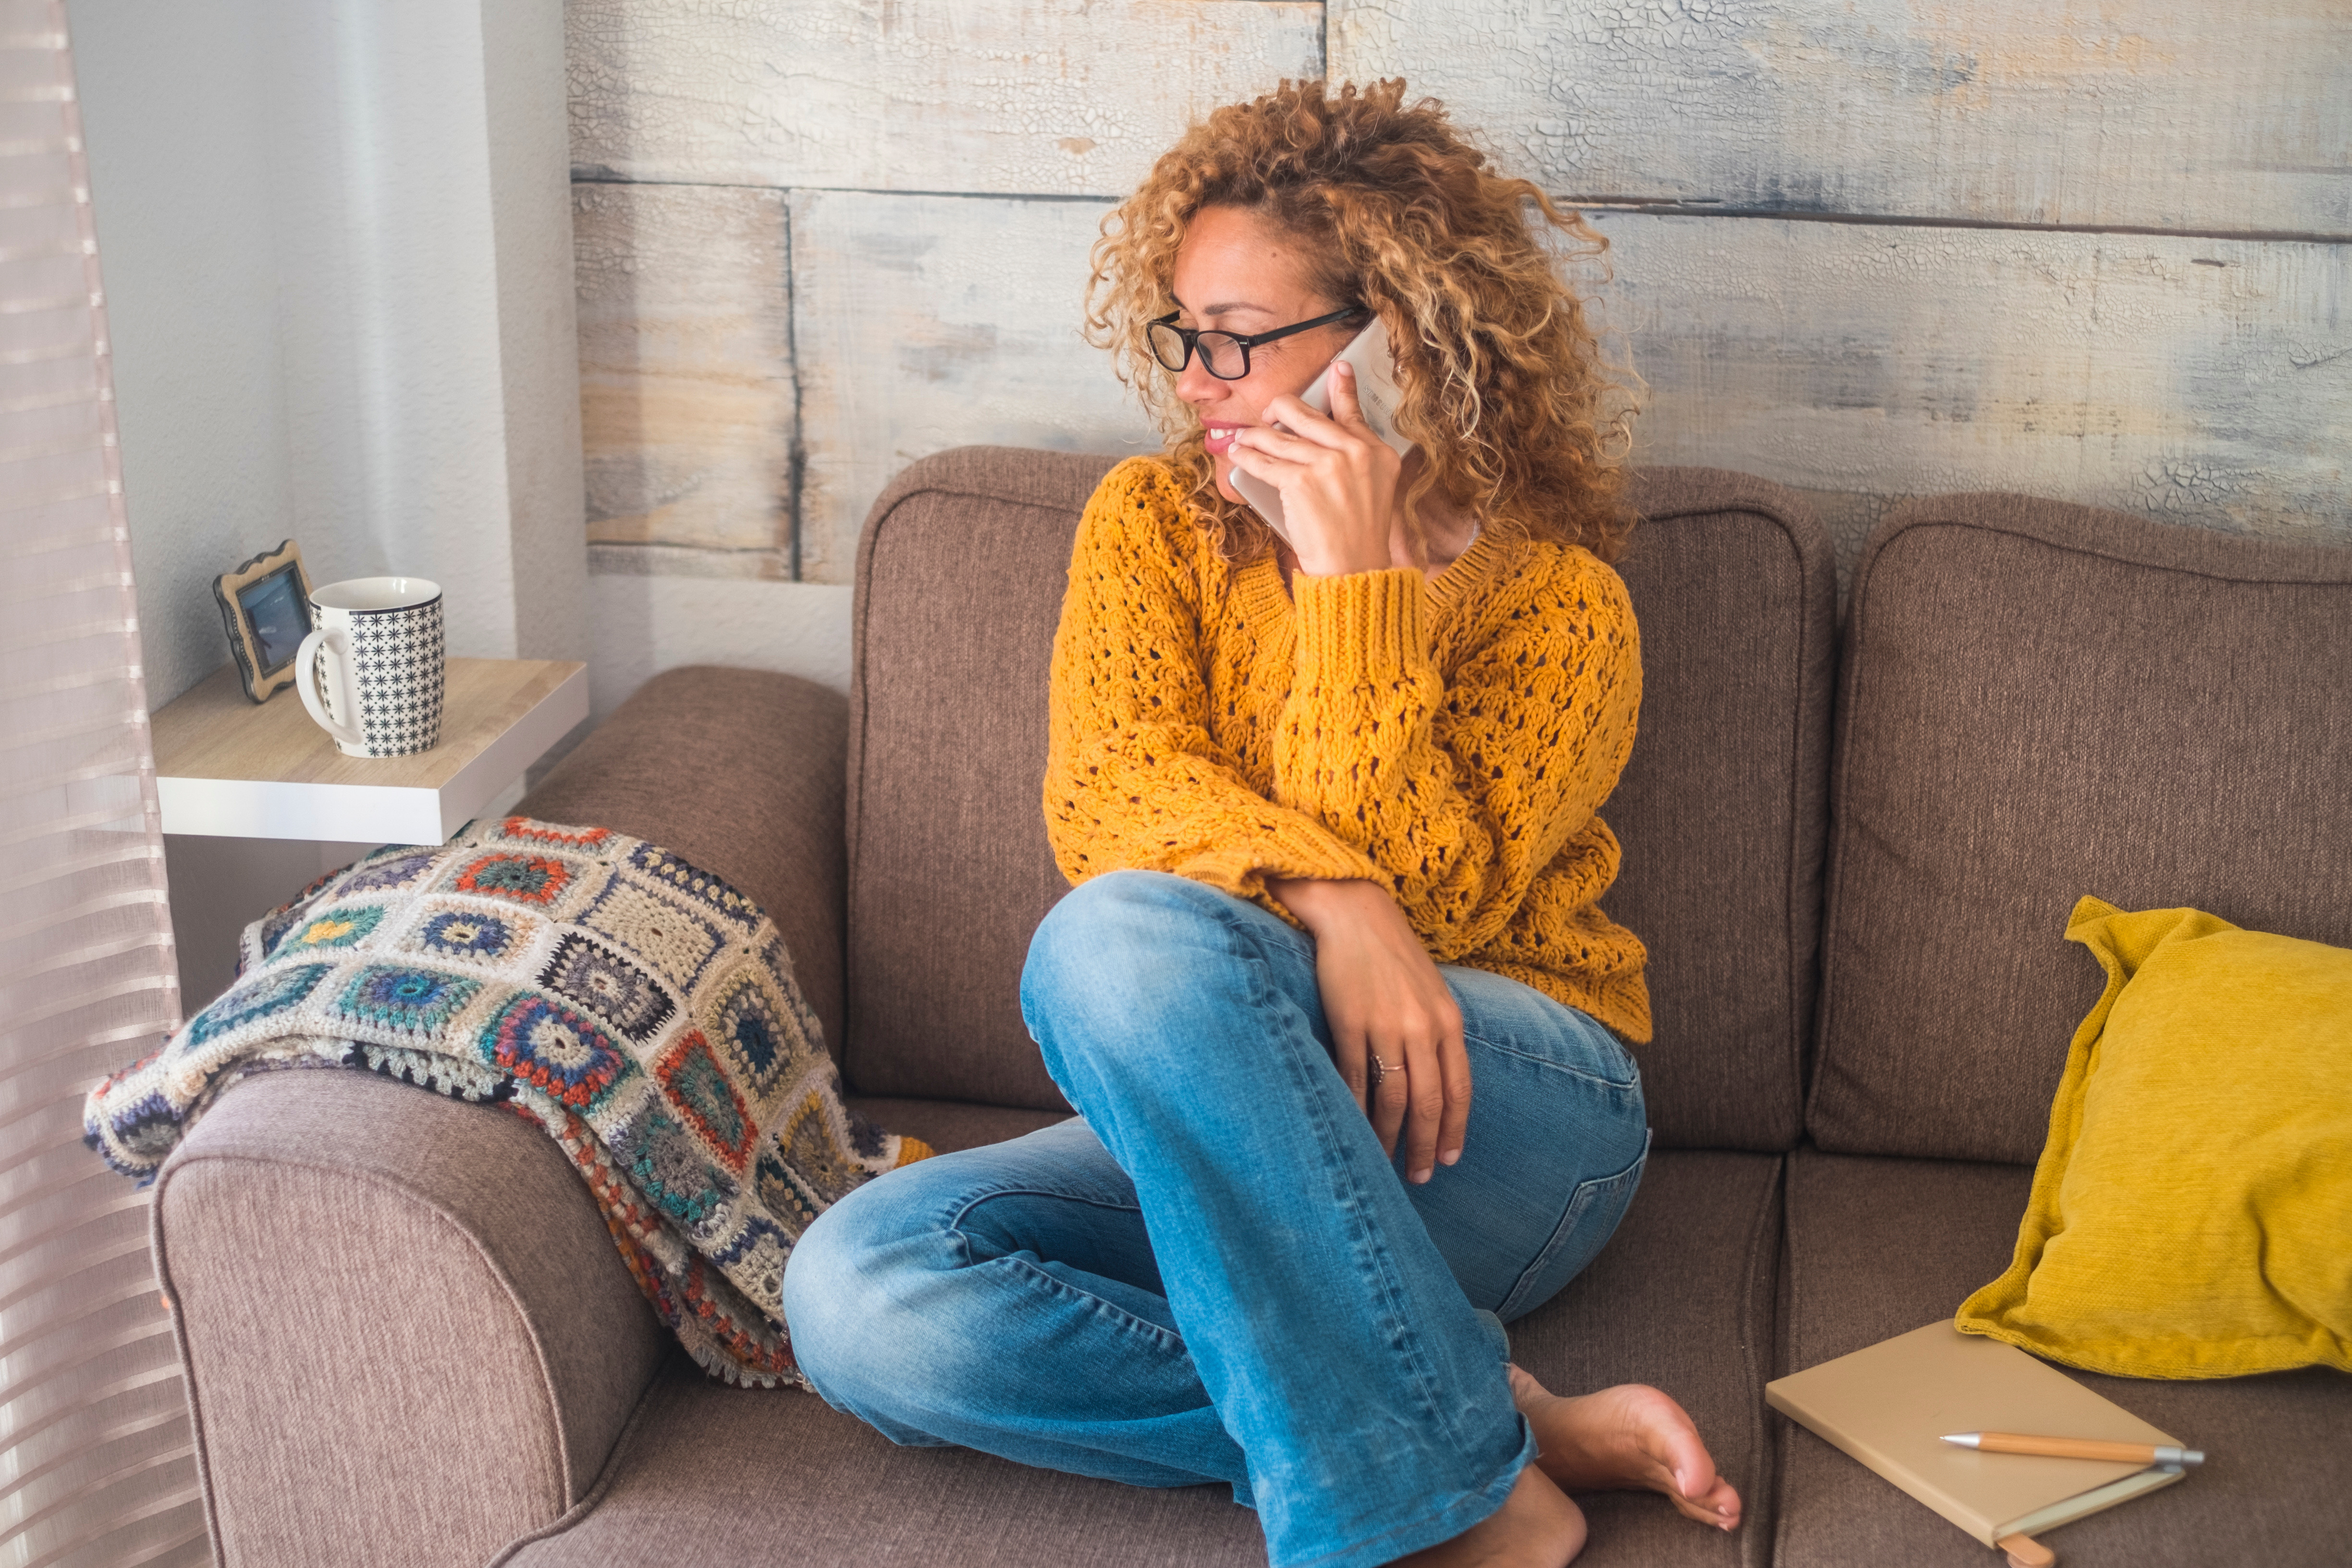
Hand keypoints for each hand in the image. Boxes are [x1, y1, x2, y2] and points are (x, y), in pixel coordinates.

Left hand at [1227, 360, 1411, 577]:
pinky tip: (1239, 454)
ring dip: (1254, 436)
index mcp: (1376, 451)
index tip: (1336, 368)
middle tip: (1267, 418)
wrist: (1353, 567)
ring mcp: (1327, 464)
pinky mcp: (1300, 481)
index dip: (1341, 386)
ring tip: (1244, 439)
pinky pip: (1264, 461)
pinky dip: (1247, 457)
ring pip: (1277, 436)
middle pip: (1304, 413)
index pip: (1352, 410)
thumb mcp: (1373, 488)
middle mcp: (1354, 451)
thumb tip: (1328, 431)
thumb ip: (1356, 456)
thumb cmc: (1358, 534)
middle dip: (1278, 410)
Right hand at [1266, 876, 1470, 1181]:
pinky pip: (1354, 1079)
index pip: (1458, 1089)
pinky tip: (1354, 1129)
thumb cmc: (1393, 953)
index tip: (1449, 1159)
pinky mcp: (1349, 1023)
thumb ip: (1438, 1033)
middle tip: (1419, 1176)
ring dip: (1389, 1136)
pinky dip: (1355, 1110)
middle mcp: (1422, 1027)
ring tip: (1385, 1161)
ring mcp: (1385, 1026)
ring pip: (1391, 1098)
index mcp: (1447, 1020)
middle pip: (1427, 1102)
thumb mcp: (1432, 990)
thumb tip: (1439, 1082)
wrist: (1354, 911)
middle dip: (1424, 1145)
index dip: (1454, 1129)